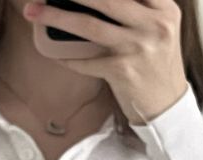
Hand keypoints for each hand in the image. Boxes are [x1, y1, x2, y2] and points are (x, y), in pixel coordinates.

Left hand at [23, 0, 187, 124]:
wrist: (167, 106)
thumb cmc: (157, 66)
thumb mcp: (158, 30)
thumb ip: (138, 9)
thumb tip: (95, 2)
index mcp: (164, 10)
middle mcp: (153, 26)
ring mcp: (137, 48)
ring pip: (90, 25)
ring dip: (57, 17)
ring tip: (35, 11)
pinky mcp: (123, 72)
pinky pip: (86, 61)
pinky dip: (68, 57)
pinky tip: (56, 54)